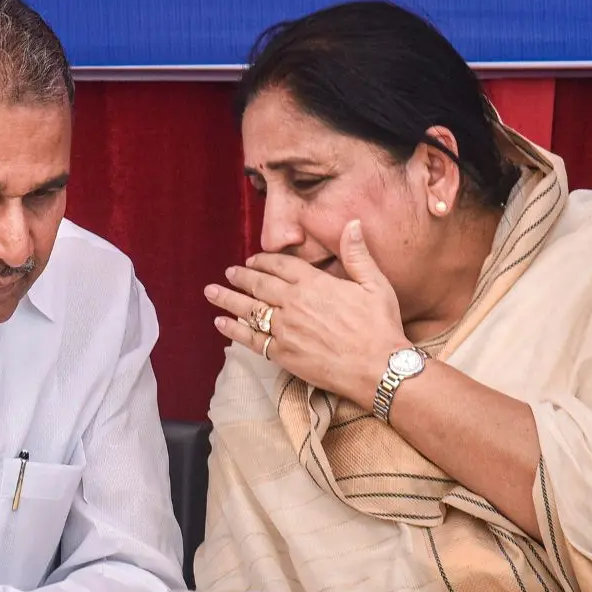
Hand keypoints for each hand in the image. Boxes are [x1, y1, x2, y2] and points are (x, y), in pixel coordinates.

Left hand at [205, 220, 411, 406]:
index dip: (264, 261)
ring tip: (211, 292)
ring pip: (249, 310)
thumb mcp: (375, 284)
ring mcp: (285, 329)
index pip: (280, 265)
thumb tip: (352, 224)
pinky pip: (252, 339)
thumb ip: (357, 254)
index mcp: (314, 283)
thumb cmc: (379, 326)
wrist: (377, 367)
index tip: (252, 259)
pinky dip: (234, 330)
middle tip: (229, 272)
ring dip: (228, 299)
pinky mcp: (282, 353)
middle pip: (259, 285)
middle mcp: (294, 303)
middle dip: (241, 276)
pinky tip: (221, 324)